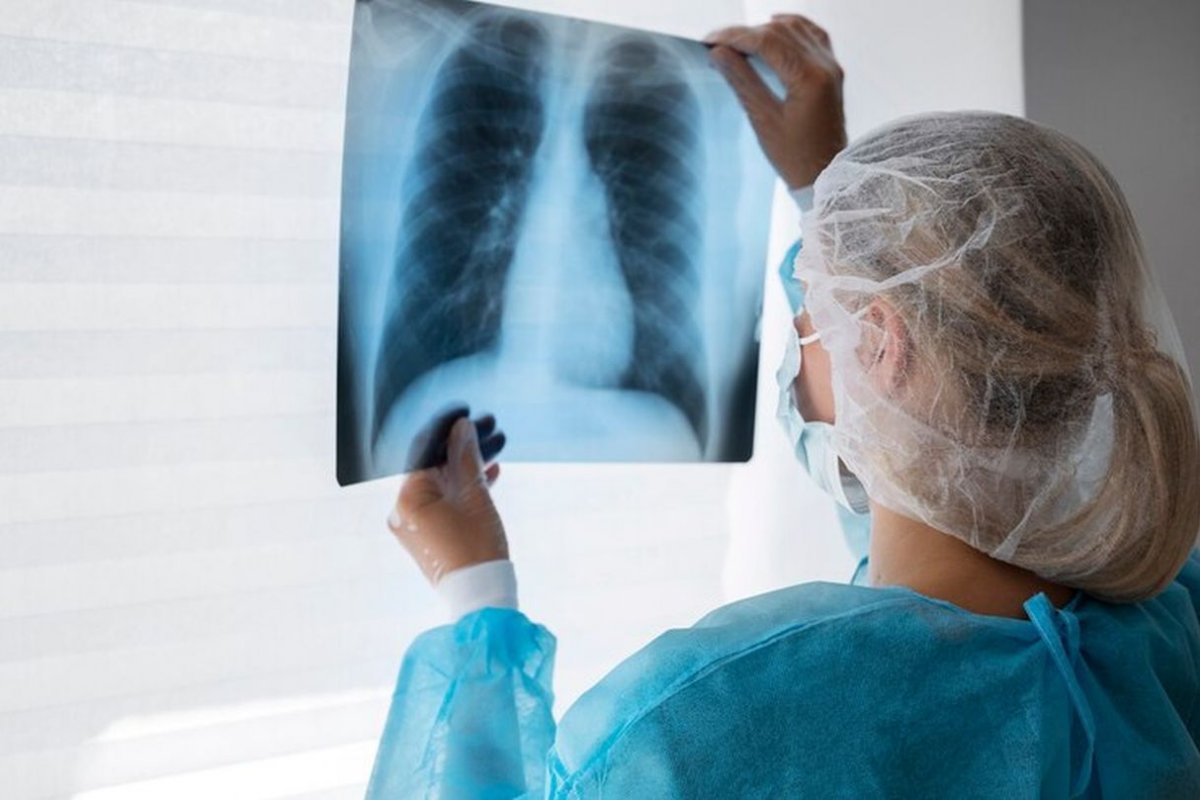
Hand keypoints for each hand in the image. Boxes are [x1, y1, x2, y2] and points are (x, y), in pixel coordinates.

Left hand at [387, 413, 507, 585]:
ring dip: (470, 463)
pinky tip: (492, 472)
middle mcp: (405, 508)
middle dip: (466, 444)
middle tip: (493, 425)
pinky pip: (446, 500)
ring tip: (499, 444)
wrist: (481, 596)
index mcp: (408, 498)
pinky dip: (466, 486)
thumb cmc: (476, 547)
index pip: (424, 448)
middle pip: (436, 463)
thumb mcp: (475, 496)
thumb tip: (462, 427)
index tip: (468, 411)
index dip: (448, 425)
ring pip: (444, 481)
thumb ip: (466, 457)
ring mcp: (416, 521)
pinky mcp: (431, 532)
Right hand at [705, 14, 846, 189]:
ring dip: (763, 29)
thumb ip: (742, 81)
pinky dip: (790, 27)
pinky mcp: (831, 71)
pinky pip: (812, 35)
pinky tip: (773, 27)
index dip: (735, 37)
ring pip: (795, 28)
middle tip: (716, 42)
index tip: (709, 41)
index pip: (767, 42)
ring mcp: (831, 66)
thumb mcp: (763, 120)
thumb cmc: (795, 157)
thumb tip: (719, 53)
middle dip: (745, 32)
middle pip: (779, 31)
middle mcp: (825, 66)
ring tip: (737, 40)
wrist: (825, 176)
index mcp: (809, 78)